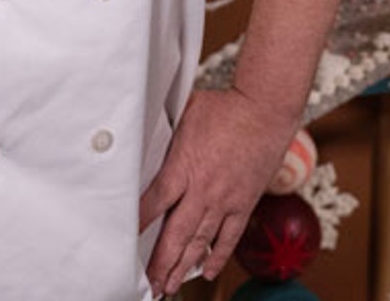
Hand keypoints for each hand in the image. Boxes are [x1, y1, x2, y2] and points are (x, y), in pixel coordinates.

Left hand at [139, 88, 296, 298]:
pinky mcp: (244, 203)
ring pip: (200, 243)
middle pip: (175, 235)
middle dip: (160, 263)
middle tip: (149, 285)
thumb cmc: (228, 106)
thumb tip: (146, 131)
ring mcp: (225, 200)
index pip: (154, 203)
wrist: (266, 110)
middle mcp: (203, 189)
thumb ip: (168, 132)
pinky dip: (218, 256)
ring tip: (170, 286)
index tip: (123, 241)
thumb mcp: (187, 112)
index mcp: (184, 166)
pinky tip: (209, 271)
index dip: (137, 224)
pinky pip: (230, 237)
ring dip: (183, 268)